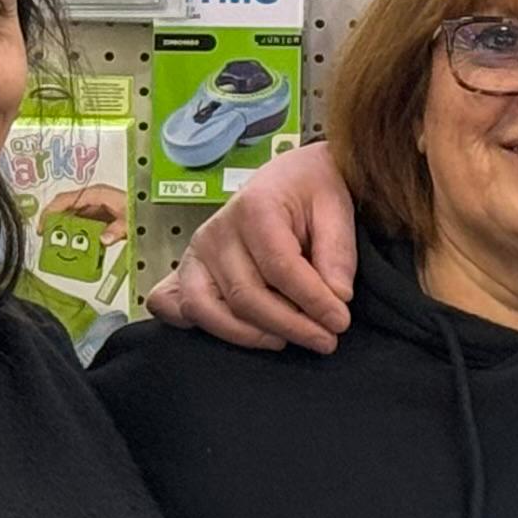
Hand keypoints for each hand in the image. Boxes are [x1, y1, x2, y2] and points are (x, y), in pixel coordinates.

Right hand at [145, 139, 360, 352]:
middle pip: (246, 296)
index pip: (281, 268)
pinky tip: (239, 333)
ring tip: (288, 341)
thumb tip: (337, 296)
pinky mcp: (188, 269)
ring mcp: (197, 252)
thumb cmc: (311, 189)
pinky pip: (178, 307)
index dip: (312, 301)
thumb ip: (338, 251)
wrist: (289, 176)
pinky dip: (200, 326)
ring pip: (211, 310)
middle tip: (326, 340)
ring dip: (251, 335)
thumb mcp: (336, 206)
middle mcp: (217, 231)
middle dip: (289, 325)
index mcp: (255, 207)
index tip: (340, 321)